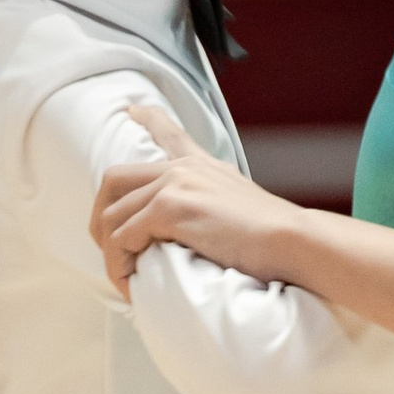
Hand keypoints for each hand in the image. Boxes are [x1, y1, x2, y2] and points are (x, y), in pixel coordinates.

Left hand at [93, 102, 294, 295]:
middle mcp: (182, 168)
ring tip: (124, 278)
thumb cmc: (275, 239)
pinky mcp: (170, 209)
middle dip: (101, 217)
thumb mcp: (240, 208)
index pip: (169, 133)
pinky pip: (122, 239)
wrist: (293, 241)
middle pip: (114, 180)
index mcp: (202, 166)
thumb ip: (214, 207)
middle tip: (109, 249)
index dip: (148, 119)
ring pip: (112, 216)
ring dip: (110, 252)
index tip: (133, 110)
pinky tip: (131, 283)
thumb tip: (198, 234)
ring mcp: (174, 185)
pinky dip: (120, 266)